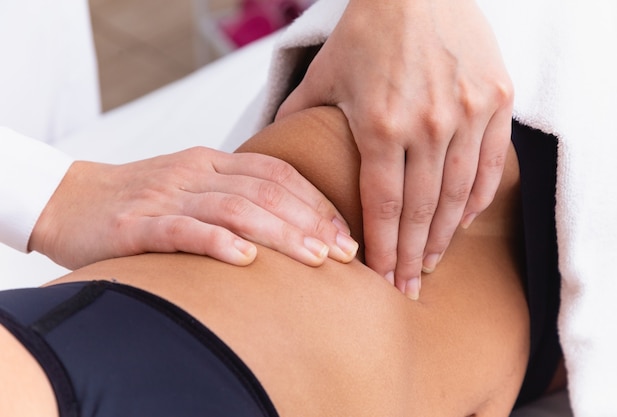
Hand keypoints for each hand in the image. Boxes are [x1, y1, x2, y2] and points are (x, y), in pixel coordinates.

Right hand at [29, 147, 357, 268]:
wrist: (69, 200)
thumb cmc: (140, 200)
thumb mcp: (191, 186)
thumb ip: (232, 196)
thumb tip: (288, 226)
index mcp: (211, 162)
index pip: (276, 174)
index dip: (316, 201)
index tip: (344, 232)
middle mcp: (195, 174)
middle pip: (265, 192)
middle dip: (311, 222)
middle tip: (345, 252)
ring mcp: (166, 197)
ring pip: (234, 209)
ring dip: (280, 233)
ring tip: (315, 258)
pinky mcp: (136, 226)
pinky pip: (183, 230)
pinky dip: (217, 242)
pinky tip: (246, 259)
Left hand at [277, 0, 512, 298]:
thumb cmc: (368, 31)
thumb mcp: (325, 73)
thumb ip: (298, 115)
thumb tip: (271, 146)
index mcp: (381, 125)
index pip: (383, 206)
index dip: (382, 249)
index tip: (381, 280)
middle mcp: (428, 126)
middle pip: (420, 211)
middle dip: (412, 256)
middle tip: (407, 288)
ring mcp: (468, 114)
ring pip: (457, 195)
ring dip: (444, 237)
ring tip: (431, 264)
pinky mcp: (497, 100)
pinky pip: (489, 166)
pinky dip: (476, 199)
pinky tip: (463, 223)